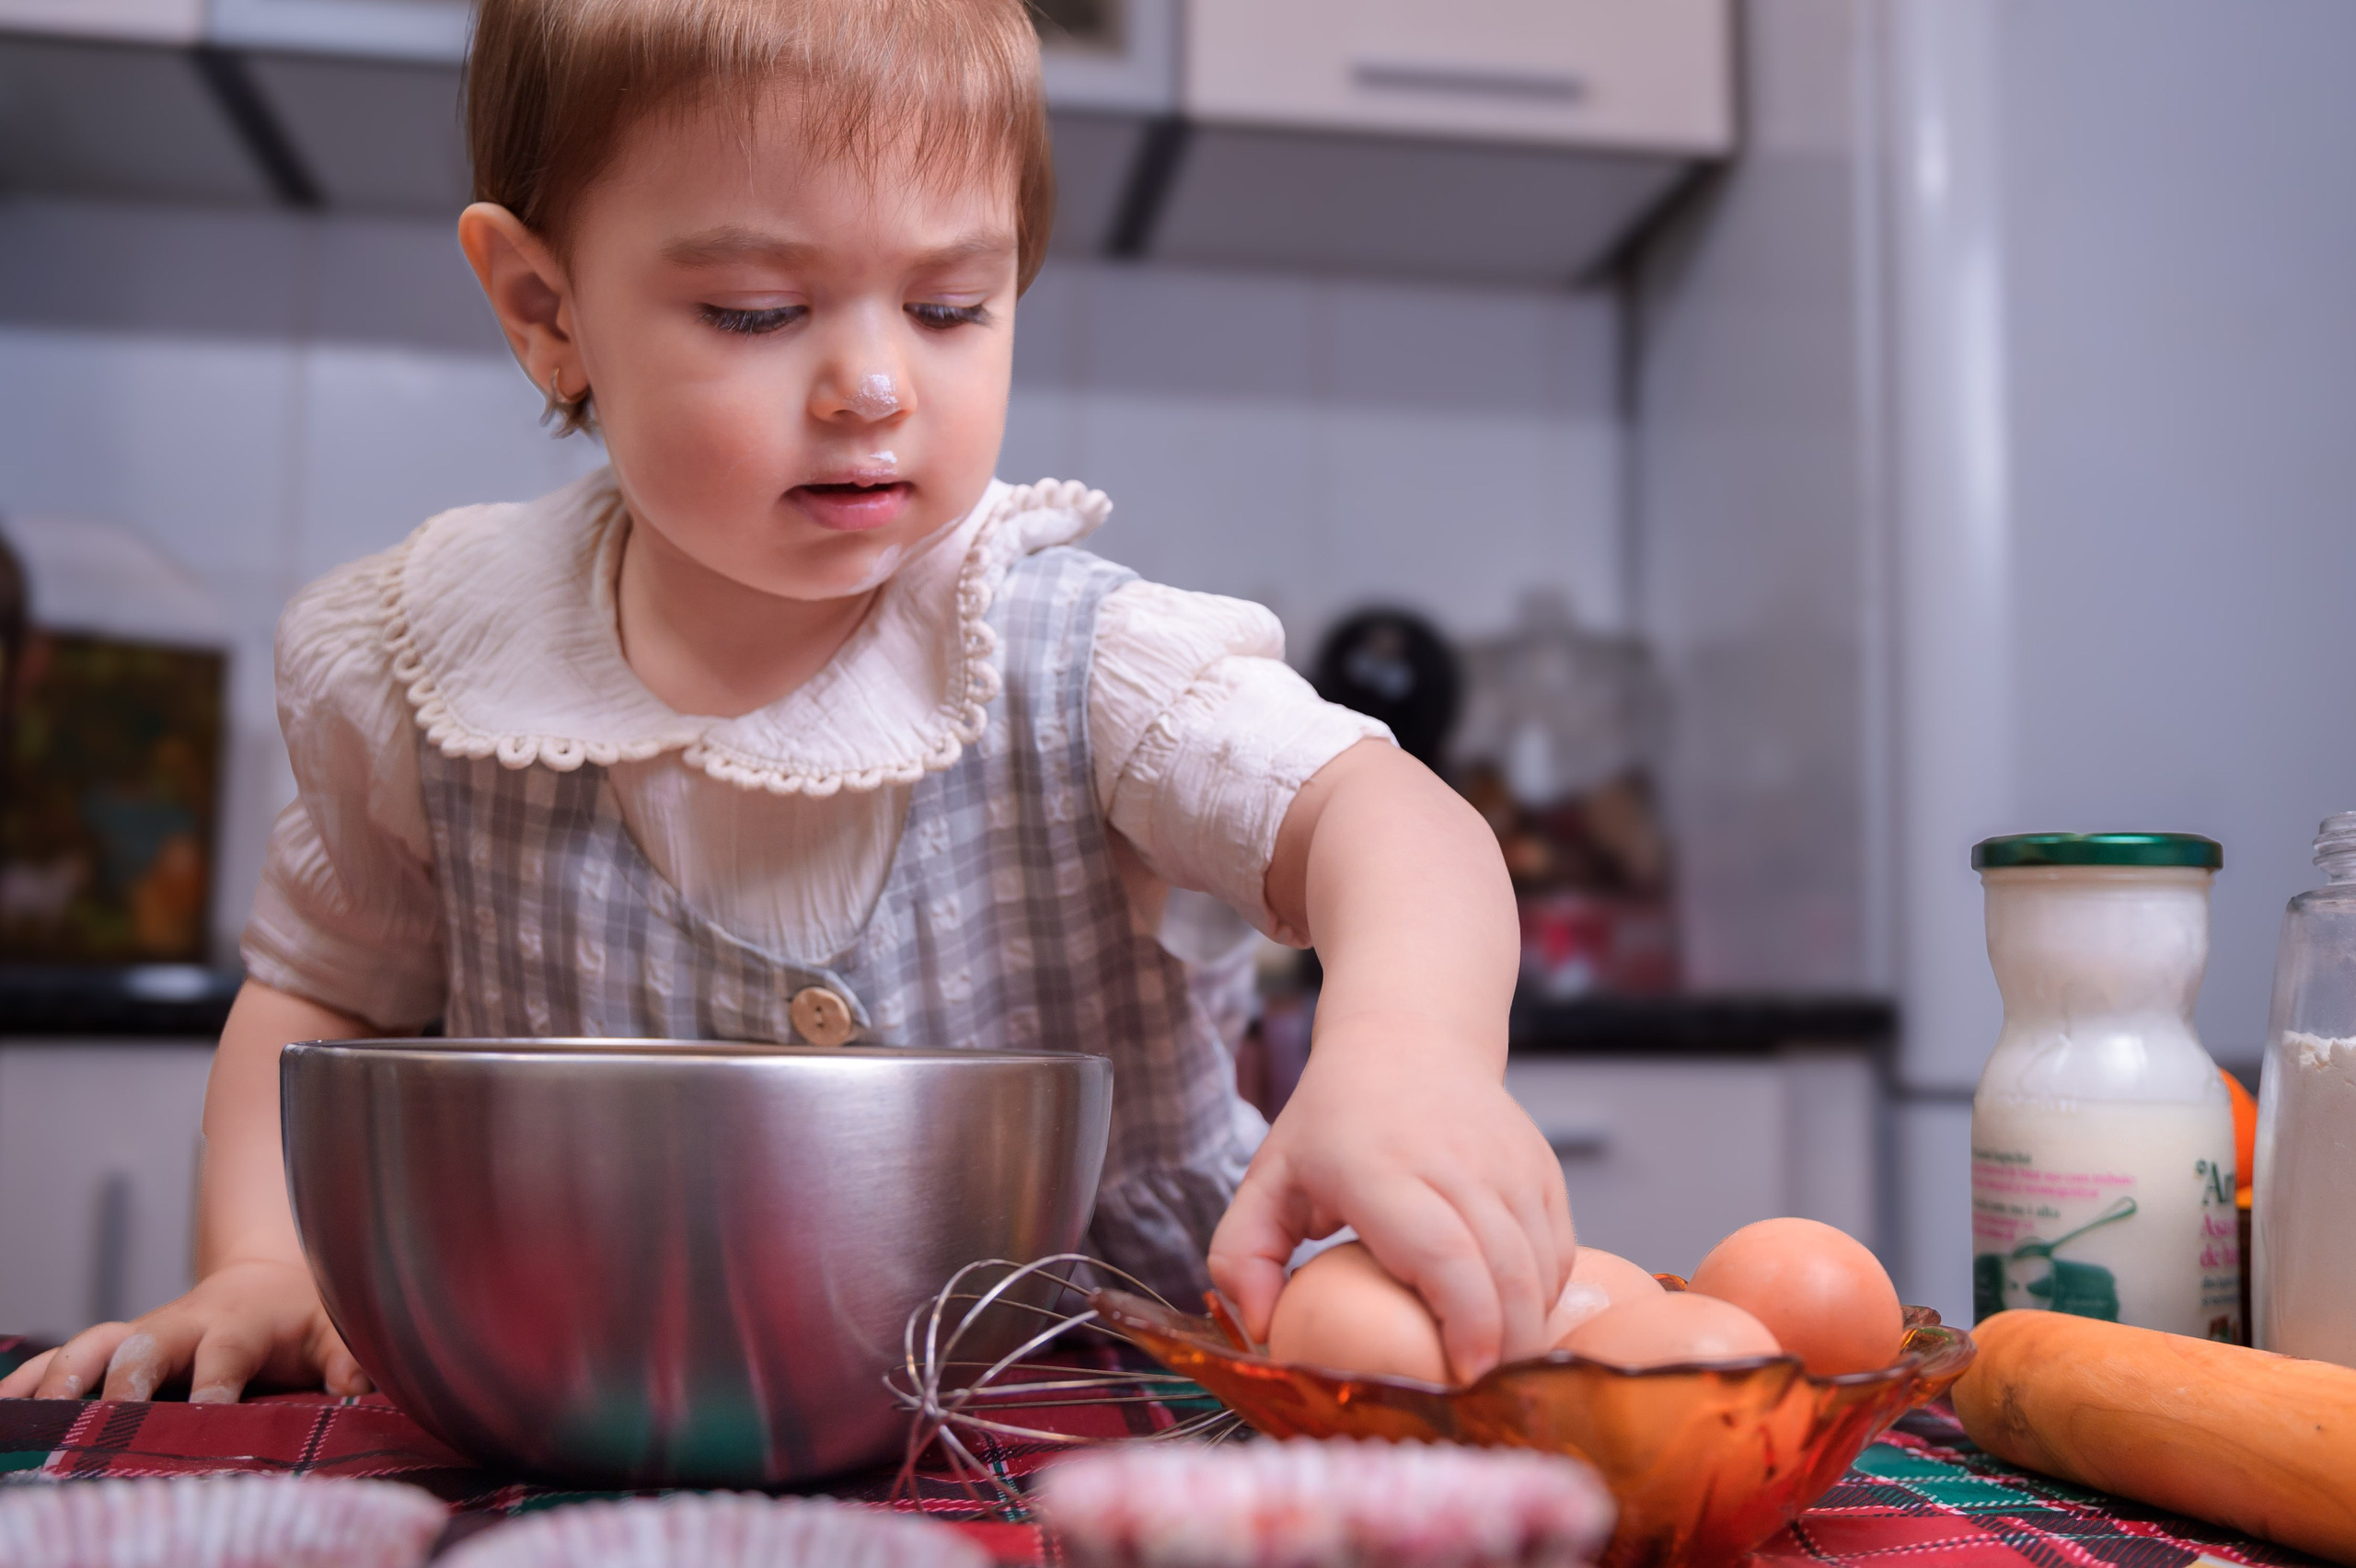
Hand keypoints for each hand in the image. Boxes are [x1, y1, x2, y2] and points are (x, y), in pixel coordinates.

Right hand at [0, 1258, 370, 1402]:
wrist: (269, 1280)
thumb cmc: (305, 1316)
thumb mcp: (338, 1329)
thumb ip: (350, 1357)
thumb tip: (360, 1389)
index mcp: (239, 1322)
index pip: (225, 1353)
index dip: (215, 1383)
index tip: (208, 1414)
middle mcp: (180, 1325)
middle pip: (144, 1346)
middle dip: (124, 1382)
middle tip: (108, 1420)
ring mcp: (142, 1334)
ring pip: (93, 1347)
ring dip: (63, 1379)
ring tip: (38, 1418)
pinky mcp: (114, 1348)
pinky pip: (62, 1360)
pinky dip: (30, 1381)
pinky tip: (6, 1407)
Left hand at [1208, 1020, 1573, 1382]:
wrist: (1408, 1036)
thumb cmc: (1331, 1121)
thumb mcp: (1268, 1177)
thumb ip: (1241, 1254)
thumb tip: (1261, 1325)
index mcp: (1380, 1166)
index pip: (1442, 1249)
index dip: (1465, 1319)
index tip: (1463, 1373)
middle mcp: (1453, 1161)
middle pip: (1504, 1269)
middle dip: (1505, 1346)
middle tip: (1479, 1394)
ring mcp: (1507, 1161)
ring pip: (1541, 1263)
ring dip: (1528, 1327)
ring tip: (1494, 1366)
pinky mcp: (1542, 1166)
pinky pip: (1560, 1248)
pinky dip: (1545, 1295)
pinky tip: (1512, 1319)